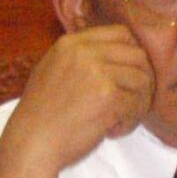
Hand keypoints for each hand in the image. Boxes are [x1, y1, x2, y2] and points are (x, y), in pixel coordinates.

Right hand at [0, 25, 153, 177]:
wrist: (32, 144)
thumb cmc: (45, 114)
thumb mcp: (56, 71)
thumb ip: (84, 58)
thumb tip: (126, 52)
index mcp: (71, 43)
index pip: (121, 34)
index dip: (134, 54)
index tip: (131, 75)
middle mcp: (84, 52)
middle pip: (138, 56)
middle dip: (142, 81)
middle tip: (132, 103)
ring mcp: (97, 71)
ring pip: (143, 80)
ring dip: (138, 104)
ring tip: (119, 120)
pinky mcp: (108, 94)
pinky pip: (137, 104)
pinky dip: (130, 121)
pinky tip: (112, 130)